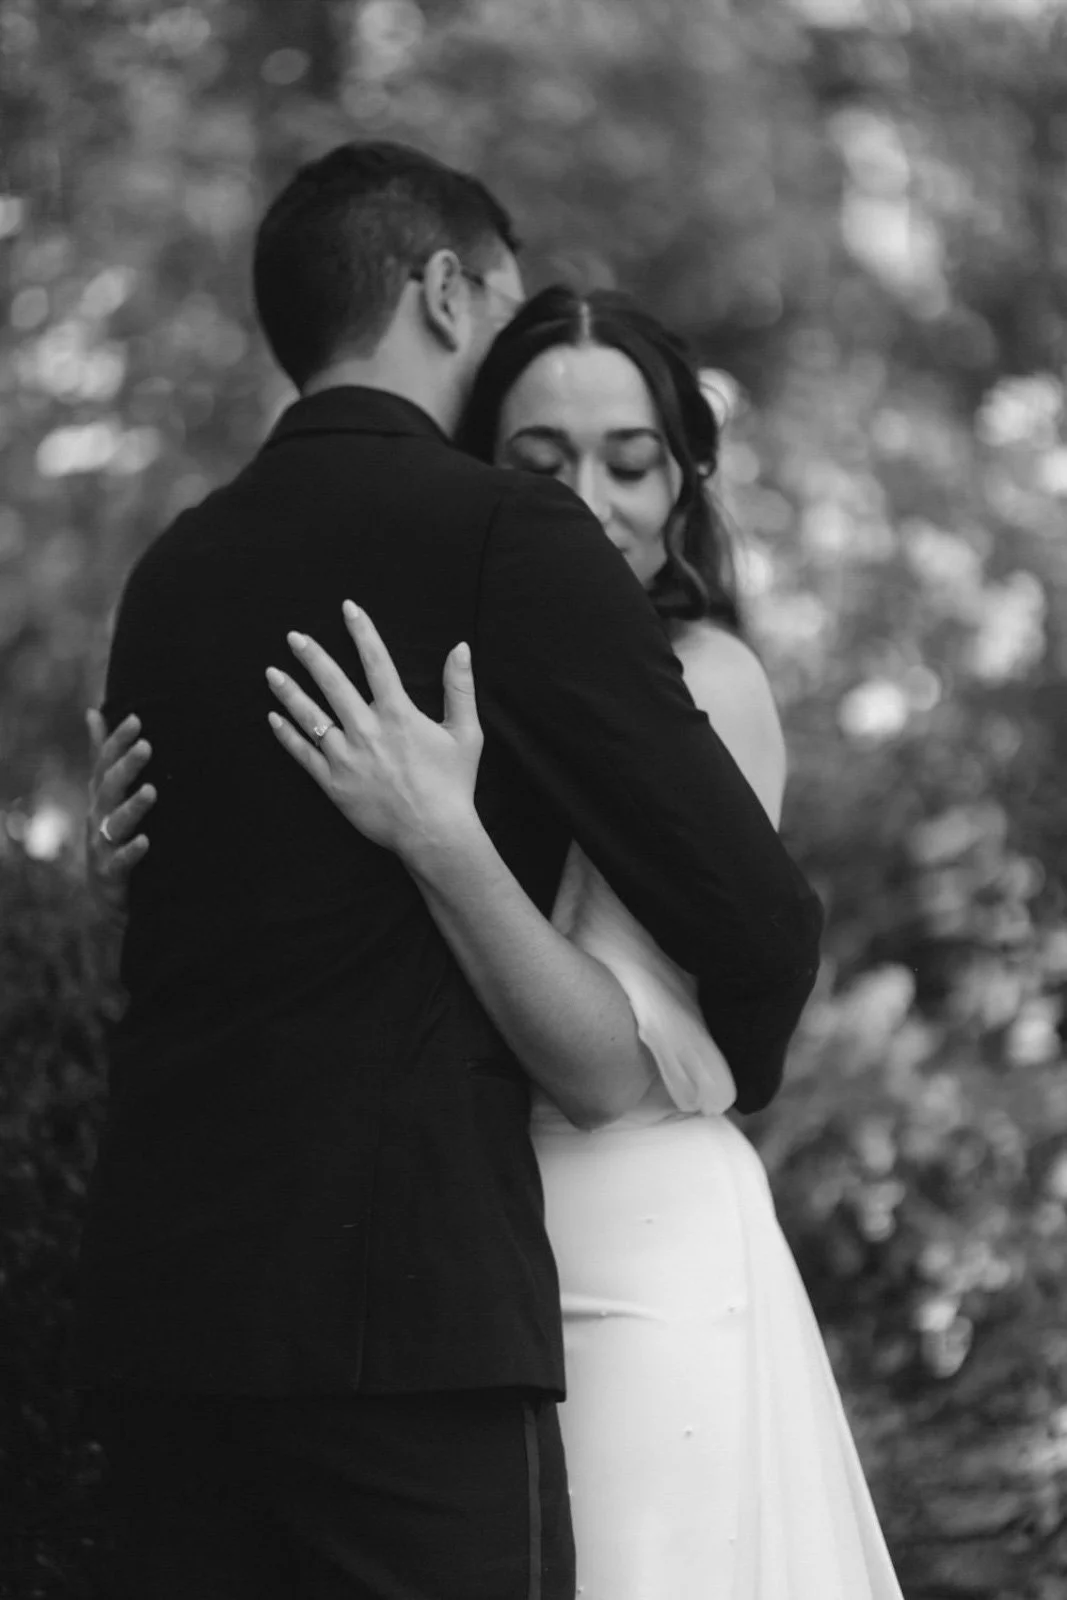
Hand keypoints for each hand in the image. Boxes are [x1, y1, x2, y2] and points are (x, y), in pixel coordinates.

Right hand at [85, 709, 156, 922]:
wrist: (105, 890)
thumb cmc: (109, 831)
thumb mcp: (103, 792)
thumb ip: (101, 753)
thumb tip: (92, 711)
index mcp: (100, 795)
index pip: (105, 762)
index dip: (118, 741)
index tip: (137, 719)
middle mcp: (98, 815)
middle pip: (110, 787)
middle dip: (127, 766)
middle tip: (147, 746)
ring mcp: (102, 844)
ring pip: (115, 823)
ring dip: (133, 807)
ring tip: (151, 791)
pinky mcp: (111, 872)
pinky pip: (120, 861)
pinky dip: (132, 851)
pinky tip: (147, 841)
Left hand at [266, 601, 483, 864]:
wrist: (434, 833)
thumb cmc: (453, 784)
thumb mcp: (467, 733)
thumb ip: (460, 687)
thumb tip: (460, 647)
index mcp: (398, 714)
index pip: (377, 662)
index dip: (362, 632)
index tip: (348, 608)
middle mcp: (367, 730)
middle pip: (333, 683)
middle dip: (312, 656)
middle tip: (293, 636)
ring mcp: (346, 757)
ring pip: (310, 717)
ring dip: (289, 692)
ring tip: (271, 672)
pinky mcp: (333, 783)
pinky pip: (303, 754)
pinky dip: (286, 735)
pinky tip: (273, 718)